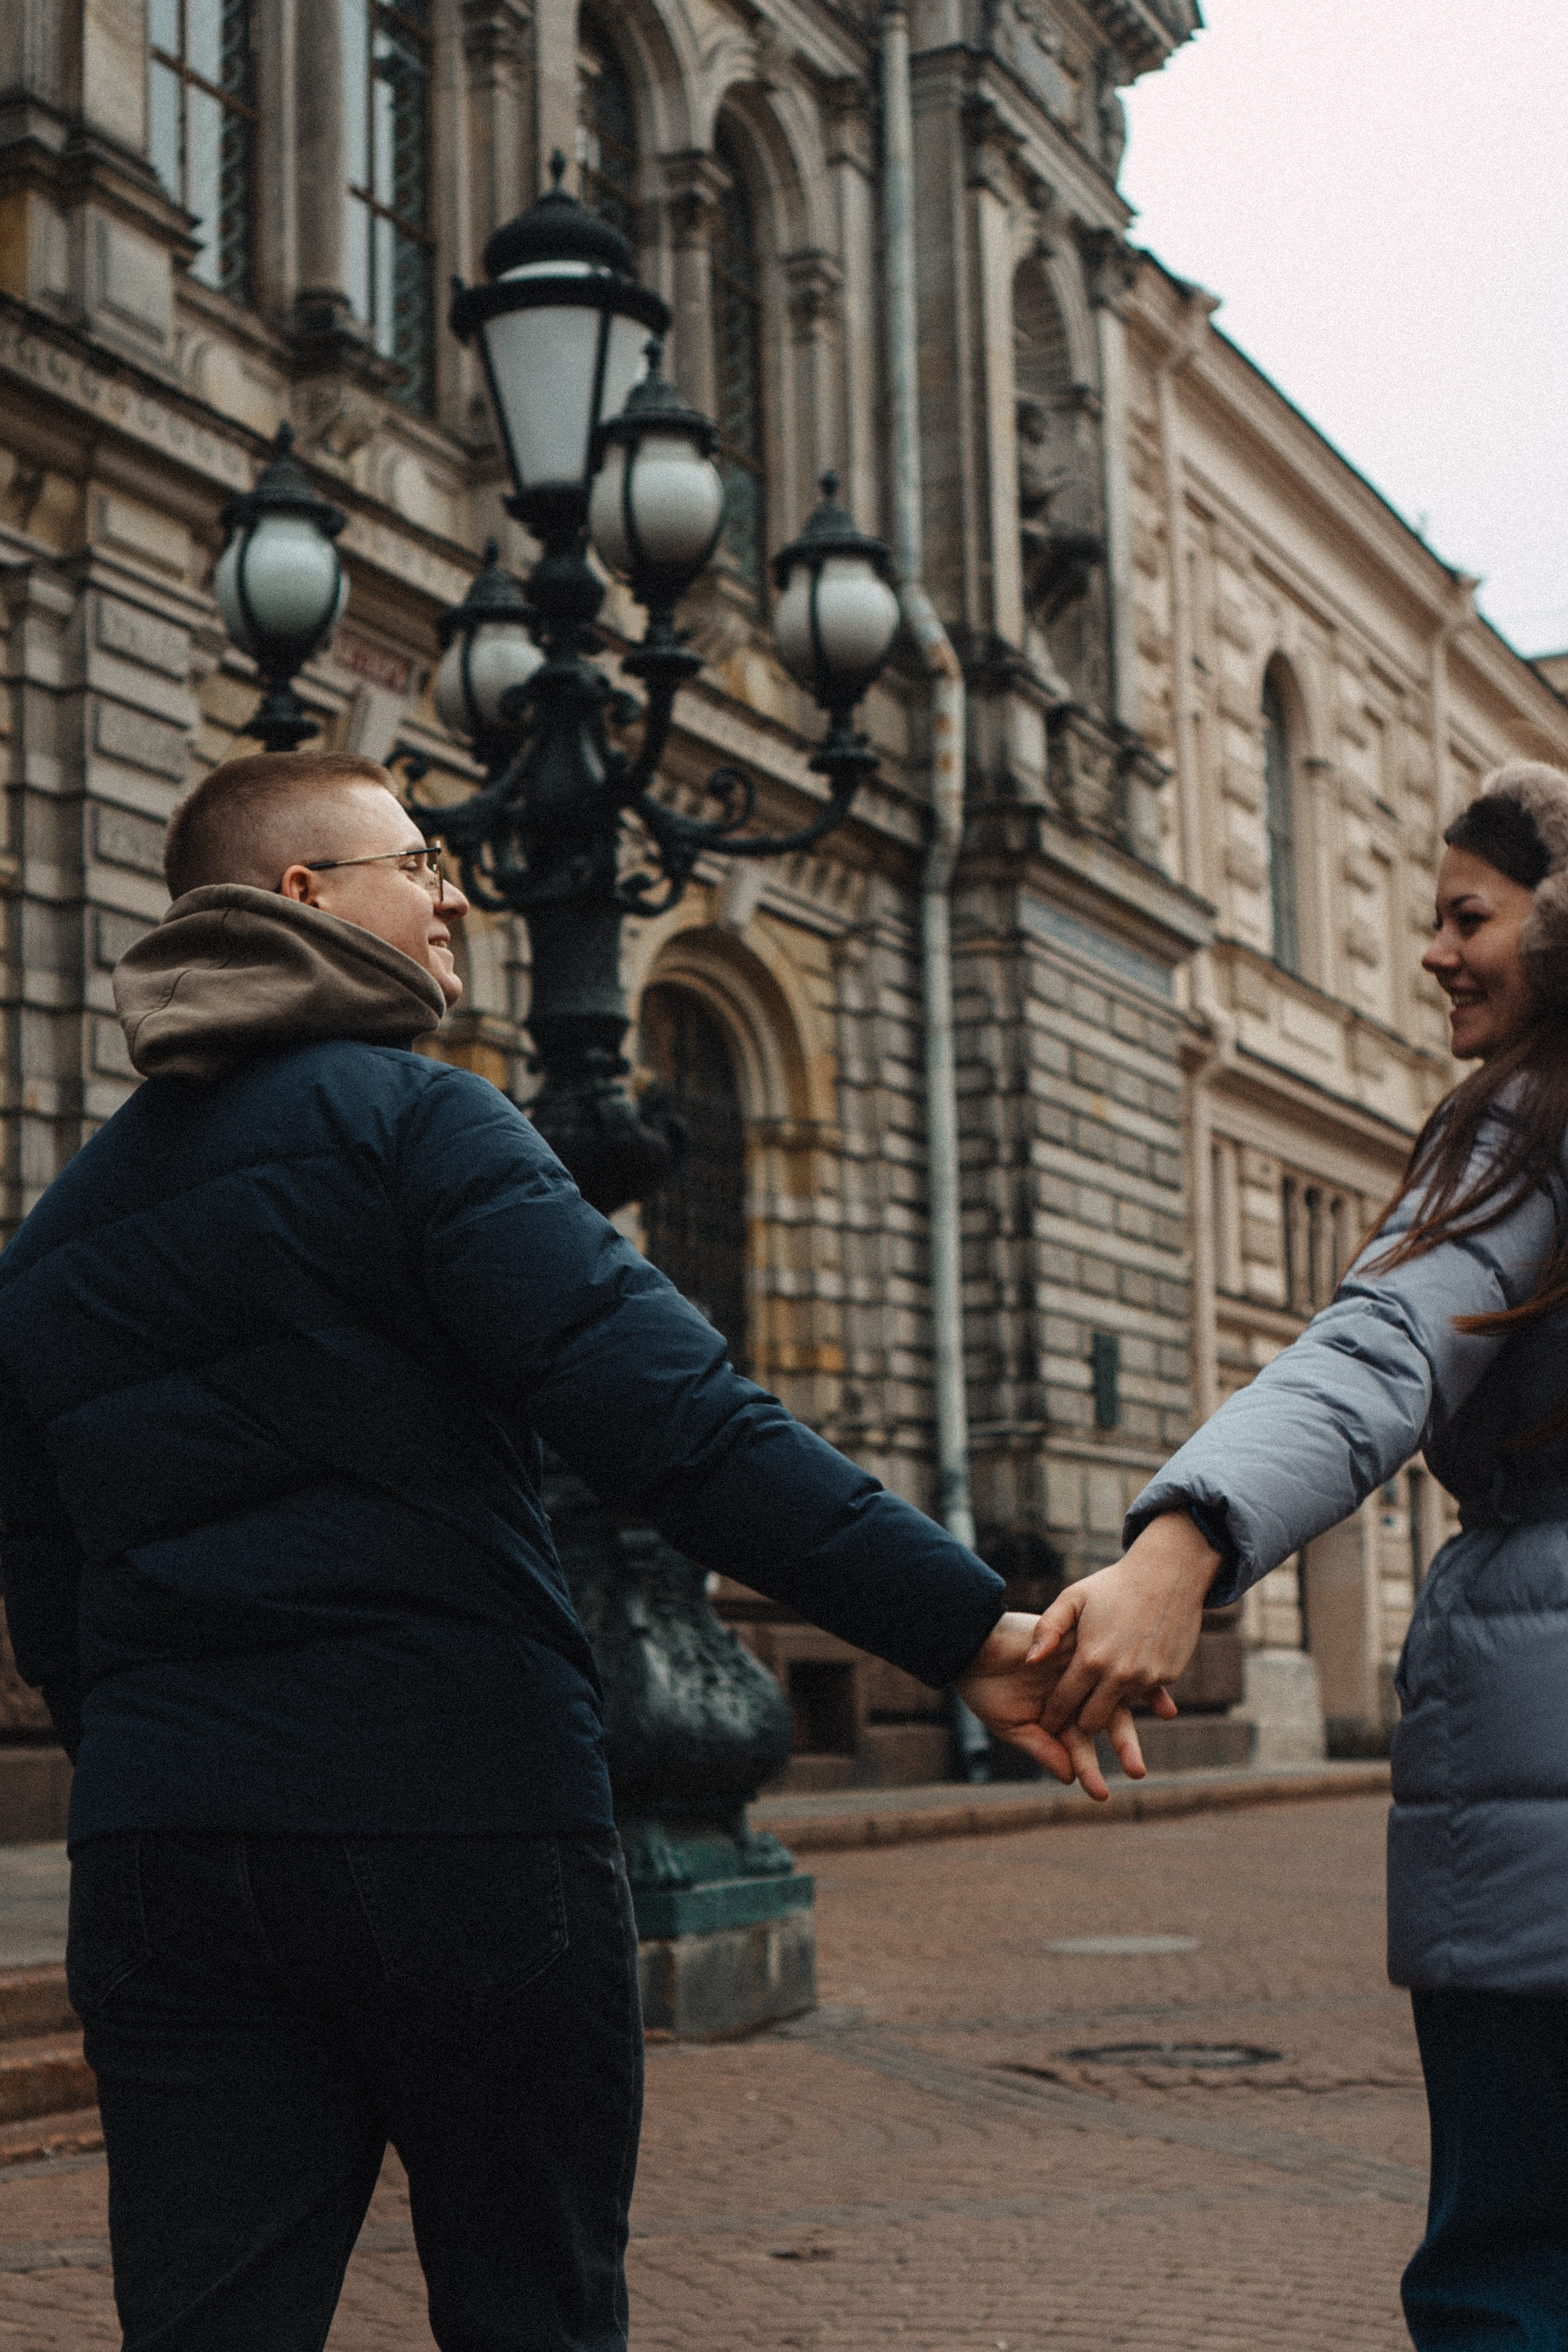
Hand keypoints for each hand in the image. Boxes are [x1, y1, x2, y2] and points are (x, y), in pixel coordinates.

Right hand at [954, 1610, 1152, 1802]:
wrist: (968, 1643)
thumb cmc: (984, 1687)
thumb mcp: (1011, 1726)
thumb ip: (1042, 1748)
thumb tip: (1069, 1777)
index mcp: (1059, 1714)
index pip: (1080, 1745)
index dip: (1089, 1770)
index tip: (1100, 1795)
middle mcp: (1076, 1693)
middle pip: (1107, 1720)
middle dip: (1124, 1746)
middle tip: (1137, 1772)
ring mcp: (1079, 1668)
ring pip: (1112, 1692)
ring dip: (1129, 1711)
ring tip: (1150, 1729)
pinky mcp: (1079, 1643)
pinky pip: (1106, 1658)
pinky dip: (1127, 1674)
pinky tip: (1146, 1689)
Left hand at [1025, 1512, 1219, 1789]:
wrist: (1168, 1573)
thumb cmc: (1113, 1585)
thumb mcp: (1073, 1598)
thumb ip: (1047, 1629)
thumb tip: (1031, 1661)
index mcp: (1090, 1659)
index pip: (1063, 1704)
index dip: (1051, 1717)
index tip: (1045, 1723)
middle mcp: (1120, 1675)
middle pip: (1092, 1721)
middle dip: (1079, 1721)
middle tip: (1072, 1713)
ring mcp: (1147, 1678)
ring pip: (1120, 1709)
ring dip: (1110, 1702)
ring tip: (1100, 1687)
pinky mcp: (1168, 1676)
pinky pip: (1145, 1693)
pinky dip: (1135, 1686)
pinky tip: (1129, 1663)